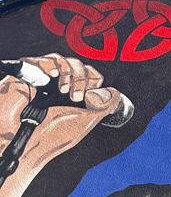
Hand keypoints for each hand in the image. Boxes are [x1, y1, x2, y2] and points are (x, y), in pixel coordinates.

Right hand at [0, 54, 121, 170]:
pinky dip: (54, 65)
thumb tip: (115, 91)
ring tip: (63, 92)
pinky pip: (47, 58)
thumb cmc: (54, 134)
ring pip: (64, 59)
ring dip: (70, 73)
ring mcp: (45, 77)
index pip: (90, 76)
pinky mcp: (29, 70)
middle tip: (76, 97)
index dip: (94, 80)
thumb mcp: (86, 121)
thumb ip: (102, 105)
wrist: (29, 138)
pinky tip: (52, 78)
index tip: (90, 96)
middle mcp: (60, 84)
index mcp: (75, 96)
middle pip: (79, 64)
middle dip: (82, 78)